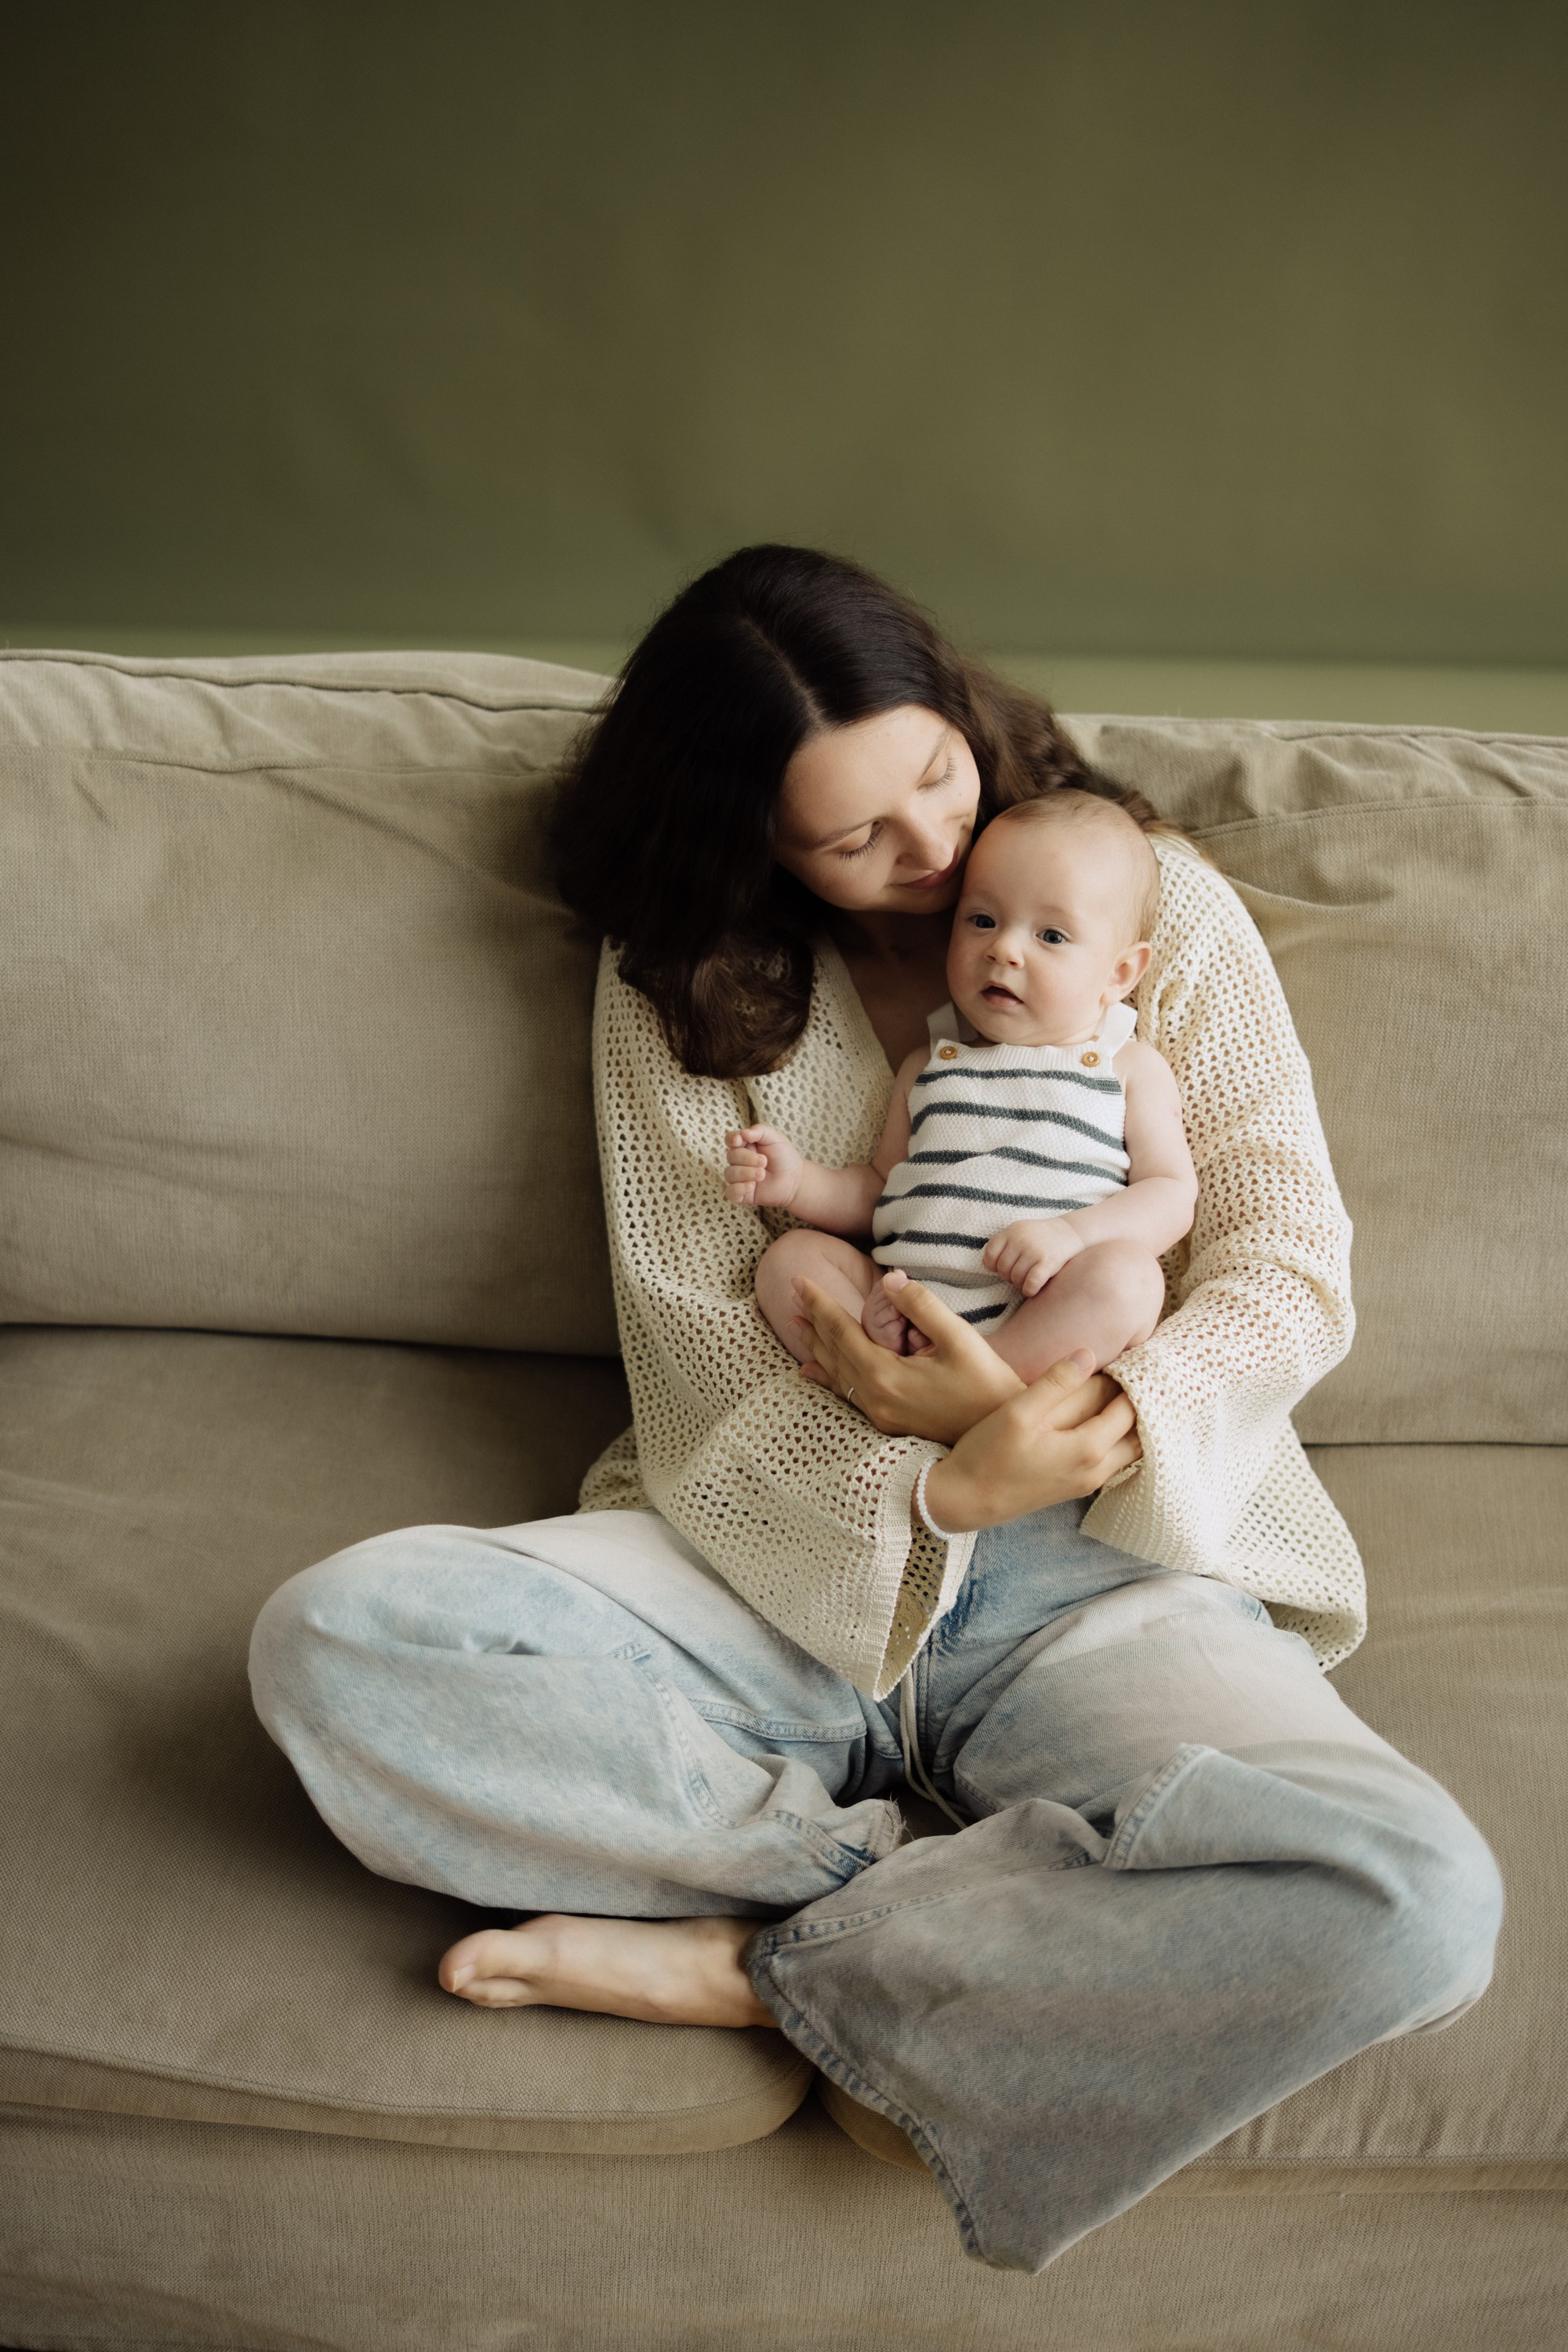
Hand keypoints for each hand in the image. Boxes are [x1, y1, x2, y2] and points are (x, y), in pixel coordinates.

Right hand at [724, 1125, 803, 1208]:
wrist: (795, 1179)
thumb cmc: (784, 1157)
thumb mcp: (775, 1138)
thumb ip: (759, 1131)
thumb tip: (742, 1133)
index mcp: (745, 1145)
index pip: (730, 1139)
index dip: (732, 1139)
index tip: (739, 1141)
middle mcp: (739, 1161)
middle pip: (731, 1156)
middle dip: (747, 1158)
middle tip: (764, 1161)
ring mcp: (739, 1178)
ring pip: (729, 1174)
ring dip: (746, 1173)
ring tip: (762, 1174)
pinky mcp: (741, 1193)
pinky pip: (730, 1191)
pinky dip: (739, 1188)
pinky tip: (752, 1186)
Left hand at [792, 1271, 1024, 1445]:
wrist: (1001, 1441)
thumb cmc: (988, 1385)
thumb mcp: (960, 1339)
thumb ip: (922, 1306)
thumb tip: (890, 1280)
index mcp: (885, 1376)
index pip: (841, 1331)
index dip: (819, 1303)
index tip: (799, 1279)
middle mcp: (874, 1398)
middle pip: (832, 1351)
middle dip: (811, 1320)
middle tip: (792, 1293)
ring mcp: (879, 1415)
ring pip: (835, 1373)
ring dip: (815, 1345)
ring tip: (795, 1322)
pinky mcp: (887, 1423)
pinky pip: (845, 1394)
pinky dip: (826, 1376)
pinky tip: (812, 1371)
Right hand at [922, 1354, 1141, 1532]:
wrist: (965, 1501)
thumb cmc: (987, 1456)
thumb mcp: (1018, 1413)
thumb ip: (1055, 1383)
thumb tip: (1088, 1355)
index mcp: (1088, 1448)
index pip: (1128, 1408)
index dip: (1135, 1380)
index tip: (1135, 1356)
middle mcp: (1096, 1469)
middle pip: (1138, 1432)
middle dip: (1142, 1403)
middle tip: (1137, 1371)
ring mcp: (1087, 1482)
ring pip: (1129, 1450)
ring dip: (1131, 1422)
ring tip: (1123, 1390)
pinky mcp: (1075, 1485)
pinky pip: (1114, 1460)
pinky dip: (1119, 1438)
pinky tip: (1104, 1418)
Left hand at [982, 1216, 1083, 1297]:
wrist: (1071, 1232)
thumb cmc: (1041, 1237)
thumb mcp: (1020, 1231)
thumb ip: (1003, 1244)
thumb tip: (986, 1265)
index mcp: (1011, 1231)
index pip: (990, 1254)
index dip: (994, 1266)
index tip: (1005, 1267)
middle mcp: (1021, 1239)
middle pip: (1002, 1269)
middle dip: (1009, 1276)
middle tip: (1019, 1275)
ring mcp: (1034, 1251)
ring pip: (1015, 1278)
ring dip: (1020, 1284)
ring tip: (1027, 1280)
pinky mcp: (1048, 1262)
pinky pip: (1030, 1283)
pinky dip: (1029, 1290)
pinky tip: (1032, 1289)